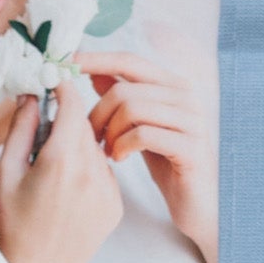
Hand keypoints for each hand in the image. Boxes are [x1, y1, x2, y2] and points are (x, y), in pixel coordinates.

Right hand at [0, 92, 123, 262]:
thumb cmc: (12, 226)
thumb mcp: (5, 172)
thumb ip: (21, 129)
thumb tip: (32, 96)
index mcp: (62, 163)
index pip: (74, 107)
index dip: (63, 88)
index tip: (54, 79)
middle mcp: (93, 175)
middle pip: (86, 128)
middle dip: (66, 121)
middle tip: (43, 129)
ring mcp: (109, 193)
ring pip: (97, 152)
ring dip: (77, 149)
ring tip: (50, 172)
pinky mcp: (116, 208)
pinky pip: (105, 175)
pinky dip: (88, 172)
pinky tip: (65, 191)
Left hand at [83, 48, 217, 262]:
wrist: (197, 203)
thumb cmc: (168, 163)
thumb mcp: (141, 125)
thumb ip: (124, 96)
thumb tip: (95, 70)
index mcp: (175, 86)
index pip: (130, 61)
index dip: (96, 59)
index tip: (67, 63)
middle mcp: (188, 98)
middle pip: (124, 89)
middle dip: (97, 113)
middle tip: (90, 136)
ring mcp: (193, 121)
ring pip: (131, 108)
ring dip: (109, 131)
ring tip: (106, 150)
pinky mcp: (191, 146)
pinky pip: (143, 134)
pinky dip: (122, 146)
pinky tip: (119, 158)